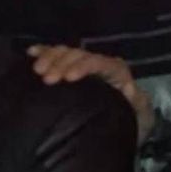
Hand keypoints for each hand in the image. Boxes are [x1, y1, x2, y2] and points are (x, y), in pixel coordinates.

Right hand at [28, 44, 153, 140]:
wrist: (127, 118)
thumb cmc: (132, 117)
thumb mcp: (140, 112)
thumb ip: (137, 102)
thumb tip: (129, 89)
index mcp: (115, 71)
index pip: (98, 62)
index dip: (83, 66)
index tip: (68, 77)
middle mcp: (98, 63)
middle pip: (78, 55)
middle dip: (61, 63)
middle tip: (46, 78)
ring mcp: (83, 64)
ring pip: (65, 53)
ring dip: (49, 58)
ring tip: (37, 70)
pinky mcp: (71, 69)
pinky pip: (55, 56)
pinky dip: (43, 52)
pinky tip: (30, 53)